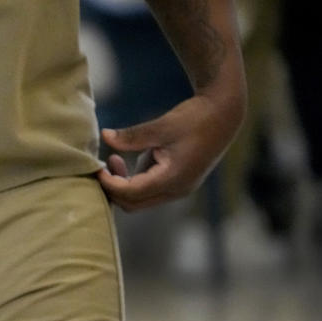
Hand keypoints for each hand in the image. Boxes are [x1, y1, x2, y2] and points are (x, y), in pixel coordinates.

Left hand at [96, 93, 243, 211]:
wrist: (224, 114)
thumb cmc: (195, 117)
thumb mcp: (162, 125)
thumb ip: (132, 136)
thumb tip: (105, 136)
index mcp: (173, 179)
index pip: (132, 192)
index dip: (110, 184)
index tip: (96, 169)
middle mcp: (176, 190)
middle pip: (133, 203)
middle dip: (113, 189)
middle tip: (100, 168)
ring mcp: (177, 189)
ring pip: (140, 200)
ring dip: (122, 186)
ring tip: (113, 160)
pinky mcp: (176, 183)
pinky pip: (148, 191)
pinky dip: (133, 181)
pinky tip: (125, 161)